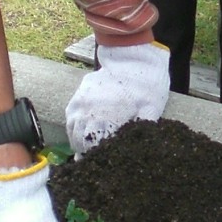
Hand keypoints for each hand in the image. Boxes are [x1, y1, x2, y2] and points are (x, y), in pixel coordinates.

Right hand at [65, 42, 170, 156]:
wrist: (133, 57)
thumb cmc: (146, 84)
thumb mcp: (152, 109)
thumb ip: (143, 130)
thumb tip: (142, 149)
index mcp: (109, 118)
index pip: (95, 146)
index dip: (96, 157)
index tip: (100, 164)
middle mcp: (90, 111)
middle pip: (80, 140)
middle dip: (86, 151)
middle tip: (93, 160)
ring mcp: (82, 101)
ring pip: (72, 129)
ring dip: (77, 140)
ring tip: (85, 149)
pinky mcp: (79, 94)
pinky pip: (70, 115)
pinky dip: (73, 126)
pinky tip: (79, 132)